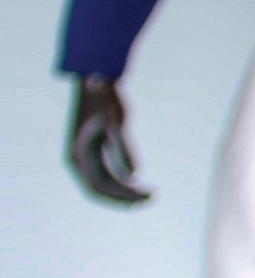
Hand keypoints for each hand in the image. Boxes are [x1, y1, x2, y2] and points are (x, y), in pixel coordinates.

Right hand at [66, 76, 148, 205]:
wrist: (94, 79)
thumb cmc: (103, 98)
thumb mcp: (115, 122)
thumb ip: (123, 147)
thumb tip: (134, 173)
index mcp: (79, 155)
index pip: (99, 186)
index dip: (120, 196)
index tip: (142, 198)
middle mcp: (79, 159)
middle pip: (101, 189)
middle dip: (125, 197)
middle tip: (152, 198)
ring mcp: (85, 156)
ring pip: (104, 183)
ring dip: (125, 192)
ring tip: (148, 196)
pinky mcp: (94, 151)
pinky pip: (106, 174)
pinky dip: (122, 182)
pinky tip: (138, 185)